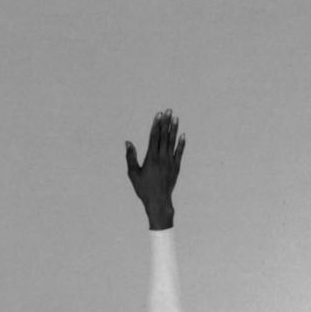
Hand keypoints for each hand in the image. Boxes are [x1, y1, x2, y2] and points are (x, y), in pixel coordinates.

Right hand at [126, 109, 184, 226]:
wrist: (158, 201)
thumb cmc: (143, 188)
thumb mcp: (133, 173)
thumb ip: (131, 157)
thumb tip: (128, 143)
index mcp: (151, 158)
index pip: (154, 137)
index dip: (156, 124)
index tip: (158, 114)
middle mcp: (162, 158)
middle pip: (164, 136)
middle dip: (166, 122)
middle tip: (168, 110)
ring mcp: (170, 162)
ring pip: (172, 142)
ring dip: (174, 129)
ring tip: (175, 118)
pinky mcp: (176, 167)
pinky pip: (179, 152)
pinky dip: (181, 143)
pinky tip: (182, 135)